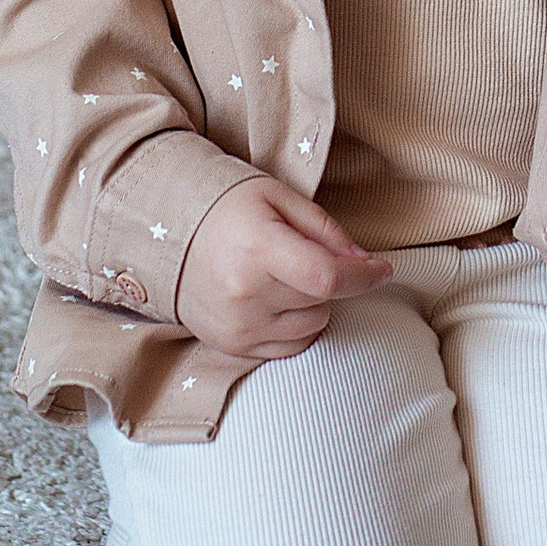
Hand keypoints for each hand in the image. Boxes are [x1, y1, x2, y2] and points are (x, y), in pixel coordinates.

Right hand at [177, 172, 391, 361]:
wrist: (163, 234)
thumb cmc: (226, 207)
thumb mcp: (278, 198)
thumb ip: (325, 229)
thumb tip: (364, 261)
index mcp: (258, 249)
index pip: (328, 276)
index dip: (364, 276)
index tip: (383, 269)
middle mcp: (246, 294)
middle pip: (322, 301)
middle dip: (329, 278)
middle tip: (303, 254)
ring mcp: (237, 325)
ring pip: (311, 327)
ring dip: (312, 304)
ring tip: (282, 275)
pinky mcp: (231, 345)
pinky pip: (289, 347)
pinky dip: (295, 326)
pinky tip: (274, 300)